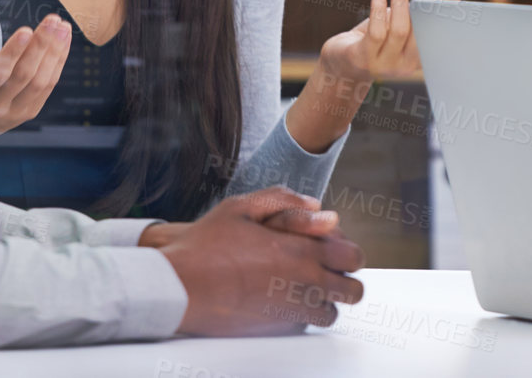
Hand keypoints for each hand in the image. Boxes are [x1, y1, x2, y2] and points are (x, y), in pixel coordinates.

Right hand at [0, 15, 70, 181]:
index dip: (12, 54)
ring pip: (40, 82)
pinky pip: (47, 86)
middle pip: (23, 76)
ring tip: (62, 27)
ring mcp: (14, 113)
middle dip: (41, 46)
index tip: (26, 31)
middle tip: (53, 20)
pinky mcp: (28, 113)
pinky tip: (63, 42)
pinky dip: (57, 63)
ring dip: (54, 53)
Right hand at [158, 187, 365, 335]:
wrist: (179, 286)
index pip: (353, 257)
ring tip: (305, 289)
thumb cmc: (206, 244)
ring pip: (330, 314)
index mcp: (301, 250)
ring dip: (325, 302)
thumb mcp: (241, 207)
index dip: (349, 253)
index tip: (336, 250)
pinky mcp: (274, 330)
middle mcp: (303, 284)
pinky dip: (301, 316)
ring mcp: (290, 311)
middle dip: (346, 281)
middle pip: (352, 291)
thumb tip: (322, 208)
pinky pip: (304, 327)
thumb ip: (285, 201)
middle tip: (329, 273)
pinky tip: (283, 301)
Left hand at [318, 0, 461, 83]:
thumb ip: (411, 17)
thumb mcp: (395, 29)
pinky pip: (377, 32)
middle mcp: (406, 65)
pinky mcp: (363, 59)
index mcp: (419, 58)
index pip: (437, 31)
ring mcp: (385, 64)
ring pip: (399, 28)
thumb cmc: (372, 42)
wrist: (340, 67)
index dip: (446, 9)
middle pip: (421, 27)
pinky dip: (379, 7)